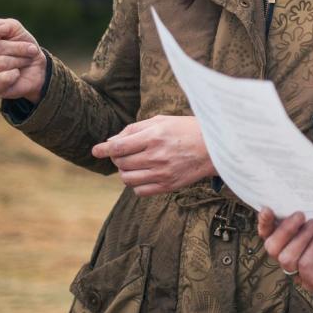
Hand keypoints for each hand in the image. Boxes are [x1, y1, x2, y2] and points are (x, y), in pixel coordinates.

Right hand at [0, 17, 46, 102]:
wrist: (34, 69)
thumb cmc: (21, 46)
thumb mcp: (17, 30)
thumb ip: (5, 27)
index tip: (7, 30)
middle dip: (19, 48)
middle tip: (28, 50)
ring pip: (2, 63)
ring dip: (20, 61)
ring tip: (22, 62)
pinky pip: (3, 79)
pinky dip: (15, 75)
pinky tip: (15, 74)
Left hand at [92, 115, 213, 195]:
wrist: (216, 147)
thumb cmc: (188, 130)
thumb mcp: (162, 121)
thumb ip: (135, 129)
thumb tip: (112, 141)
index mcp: (154, 137)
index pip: (118, 146)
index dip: (104, 149)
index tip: (96, 150)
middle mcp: (156, 156)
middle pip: (121, 163)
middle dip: (118, 158)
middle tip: (125, 153)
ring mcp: (162, 173)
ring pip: (127, 179)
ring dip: (125, 172)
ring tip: (134, 165)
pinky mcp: (168, 186)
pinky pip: (140, 191)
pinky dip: (136, 184)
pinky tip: (144, 175)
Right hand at [257, 209, 312, 291]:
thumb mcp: (311, 217)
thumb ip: (291, 216)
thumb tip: (272, 207)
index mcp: (286, 240)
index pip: (266, 235)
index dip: (264, 224)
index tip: (268, 210)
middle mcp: (289, 257)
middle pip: (271, 249)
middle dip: (285, 230)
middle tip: (301, 215)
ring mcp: (300, 273)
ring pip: (285, 259)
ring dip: (301, 238)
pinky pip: (303, 266)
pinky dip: (311, 248)